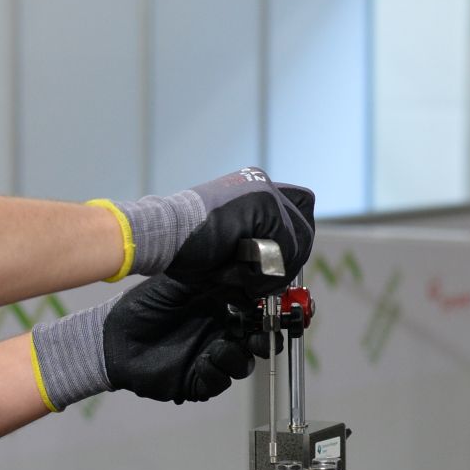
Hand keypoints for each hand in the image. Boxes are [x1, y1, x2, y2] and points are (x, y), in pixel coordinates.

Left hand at [30, 274, 257, 409]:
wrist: (112, 337)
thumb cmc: (143, 306)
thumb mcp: (178, 283)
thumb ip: (211, 275)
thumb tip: (243, 264)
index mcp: (220, 309)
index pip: (254, 312)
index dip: (266, 311)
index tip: (270, 306)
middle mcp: (219, 334)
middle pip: (256, 341)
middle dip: (263, 339)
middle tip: (258, 333)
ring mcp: (209, 358)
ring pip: (241, 364)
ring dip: (238, 356)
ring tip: (221, 347)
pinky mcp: (195, 381)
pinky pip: (217, 382)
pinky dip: (216, 373)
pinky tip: (206, 361)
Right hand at [103, 168, 314, 295]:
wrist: (162, 235)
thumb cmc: (185, 249)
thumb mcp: (229, 252)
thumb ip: (257, 259)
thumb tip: (277, 284)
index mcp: (255, 191)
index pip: (300, 211)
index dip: (295, 243)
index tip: (279, 267)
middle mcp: (264, 185)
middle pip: (307, 224)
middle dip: (292, 260)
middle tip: (264, 281)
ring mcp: (266, 192)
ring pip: (299, 240)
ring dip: (276, 269)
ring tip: (243, 278)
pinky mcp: (264, 205)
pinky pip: (287, 246)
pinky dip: (268, 269)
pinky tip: (240, 274)